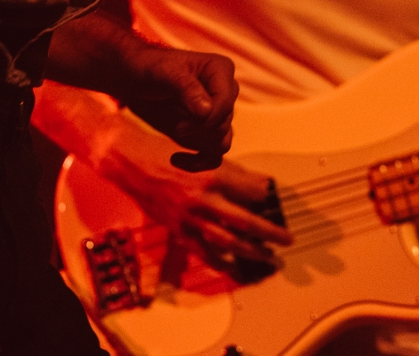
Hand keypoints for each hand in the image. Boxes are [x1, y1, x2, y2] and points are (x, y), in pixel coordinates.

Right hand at [107, 153, 292, 267]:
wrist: (131, 161)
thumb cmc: (164, 152)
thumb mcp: (201, 154)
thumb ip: (229, 171)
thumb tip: (257, 185)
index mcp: (212, 174)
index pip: (252, 191)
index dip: (268, 196)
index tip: (277, 200)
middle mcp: (204, 198)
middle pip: (247, 222)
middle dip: (270, 232)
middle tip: (287, 238)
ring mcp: (190, 218)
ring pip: (229, 242)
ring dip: (253, 252)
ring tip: (269, 257)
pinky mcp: (179, 231)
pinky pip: (206, 253)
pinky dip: (223, 262)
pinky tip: (236, 266)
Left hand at [121, 48, 237, 166]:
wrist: (133, 80)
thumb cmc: (149, 68)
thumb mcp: (163, 72)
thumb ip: (185, 87)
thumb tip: (207, 111)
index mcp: (220, 70)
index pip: (225, 104)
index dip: (205, 121)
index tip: (179, 128)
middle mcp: (225, 92)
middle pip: (223, 125)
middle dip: (197, 131)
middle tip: (175, 127)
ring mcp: (216, 113)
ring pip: (221, 142)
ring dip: (196, 143)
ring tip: (175, 130)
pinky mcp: (205, 132)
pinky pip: (214, 156)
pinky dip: (198, 163)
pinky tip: (176, 159)